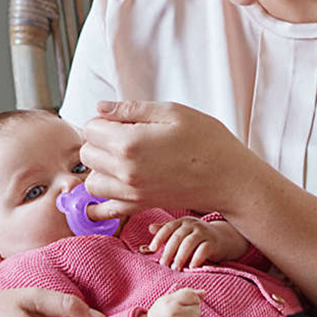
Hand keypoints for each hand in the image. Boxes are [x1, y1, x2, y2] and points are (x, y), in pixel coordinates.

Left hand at [80, 101, 258, 219]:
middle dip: (99, 142)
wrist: (229, 178)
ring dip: (100, 169)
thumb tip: (100, 107)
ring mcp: (131, 193)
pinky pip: (103, 209)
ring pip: (91, 182)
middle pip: (86, 154)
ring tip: (123, 159)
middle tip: (124, 136)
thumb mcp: (172, 112)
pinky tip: (114, 186)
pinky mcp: (139, 206)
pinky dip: (101, 200)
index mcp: (130, 144)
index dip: (104, 120)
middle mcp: (125, 172)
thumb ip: (131, 109)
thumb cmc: (207, 141)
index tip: (123, 120)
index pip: (90, 128)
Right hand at [141, 289, 208, 316]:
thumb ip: (186, 294)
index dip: (191, 301)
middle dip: (192, 315)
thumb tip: (204, 293)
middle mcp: (175, 316)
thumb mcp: (168, 300)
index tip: (183, 306)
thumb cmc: (162, 315)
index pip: (192, 296)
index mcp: (170, 303)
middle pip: (198, 311)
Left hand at [144, 217, 249, 270]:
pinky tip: (191, 267)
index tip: (152, 249)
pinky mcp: (213, 243)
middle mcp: (193, 224)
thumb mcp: (182, 232)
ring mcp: (204, 233)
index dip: (159, 237)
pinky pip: (203, 250)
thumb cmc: (197, 237)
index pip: (168, 227)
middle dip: (169, 251)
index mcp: (182, 222)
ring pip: (189, 243)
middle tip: (164, 264)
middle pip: (177, 237)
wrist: (222, 239)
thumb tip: (150, 228)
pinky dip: (196, 258)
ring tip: (175, 268)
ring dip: (180, 256)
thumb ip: (167, 231)